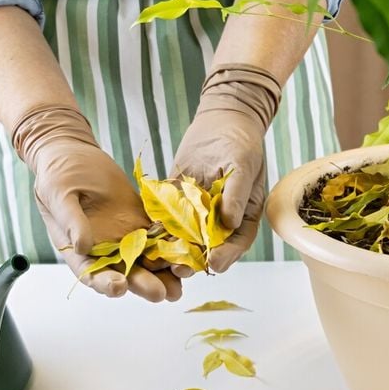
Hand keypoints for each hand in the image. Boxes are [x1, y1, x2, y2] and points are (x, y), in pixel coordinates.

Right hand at [14, 106, 182, 300]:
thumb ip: (71, 221)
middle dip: (144, 284)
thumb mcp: (59, 195)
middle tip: (160, 293)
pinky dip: (175, 243)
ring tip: (181, 281)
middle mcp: (107, 250)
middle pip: (127, 273)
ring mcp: (127, 236)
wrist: (75, 154)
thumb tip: (82, 245)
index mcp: (80, 251)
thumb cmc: (58, 175)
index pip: (92, 274)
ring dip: (165, 272)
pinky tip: (190, 250)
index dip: (105, 283)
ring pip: (149, 259)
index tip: (119, 288)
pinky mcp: (143, 220)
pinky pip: (162, 234)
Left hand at [170, 64, 281, 273]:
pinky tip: (145, 236)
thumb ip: (235, 195)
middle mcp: (220, 218)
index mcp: (243, 215)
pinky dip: (157, 228)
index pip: (237, 242)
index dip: (226, 256)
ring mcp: (198, 211)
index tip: (213, 264)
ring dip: (173, 250)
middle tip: (180, 270)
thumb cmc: (240, 142)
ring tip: (160, 260)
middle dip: (194, 260)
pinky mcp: (178, 199)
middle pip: (208, 246)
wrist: (222, 120)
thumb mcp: (242, 165)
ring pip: (185, 236)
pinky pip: (167, 217)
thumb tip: (229, 222)